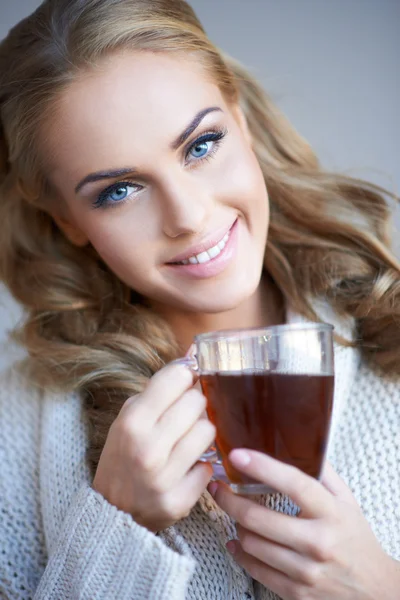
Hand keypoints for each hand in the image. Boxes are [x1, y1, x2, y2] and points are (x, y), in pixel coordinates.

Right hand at [93, 361, 214, 531]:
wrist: (109, 510)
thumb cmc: (124, 453)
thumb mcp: (130, 415)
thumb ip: (160, 387)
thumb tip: (195, 354)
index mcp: (132, 421)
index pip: (177, 377)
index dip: (185, 376)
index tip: (185, 382)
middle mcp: (147, 448)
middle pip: (197, 401)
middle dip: (194, 405)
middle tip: (183, 416)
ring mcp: (163, 478)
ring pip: (208, 431)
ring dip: (200, 434)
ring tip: (184, 442)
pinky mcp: (177, 502)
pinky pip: (208, 468)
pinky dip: (199, 467)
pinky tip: (184, 469)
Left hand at [209, 450, 399, 599]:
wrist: (374, 590)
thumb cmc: (356, 539)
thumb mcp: (347, 501)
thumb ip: (323, 473)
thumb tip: (301, 444)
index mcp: (331, 513)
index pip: (293, 484)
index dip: (262, 467)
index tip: (238, 455)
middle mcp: (318, 542)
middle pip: (259, 518)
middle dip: (230, 499)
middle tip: (218, 487)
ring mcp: (306, 570)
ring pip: (252, 543)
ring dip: (236, 525)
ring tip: (234, 513)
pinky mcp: (296, 592)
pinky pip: (256, 570)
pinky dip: (240, 553)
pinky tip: (237, 541)